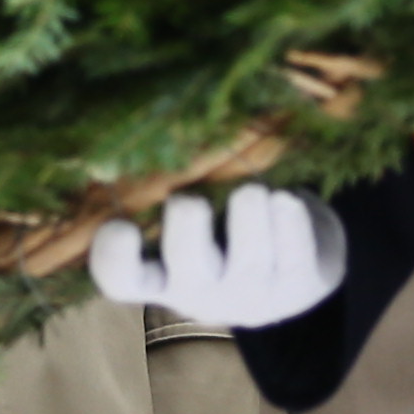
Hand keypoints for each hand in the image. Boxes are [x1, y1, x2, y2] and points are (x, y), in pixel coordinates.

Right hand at [88, 186, 346, 326]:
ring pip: (248, 260)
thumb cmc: (223, 228)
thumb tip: (158, 119)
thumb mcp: (188, 216)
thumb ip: (165, 183)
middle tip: (192, 201)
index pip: (121, 278)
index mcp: (160, 273)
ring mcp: (250, 294)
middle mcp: (200, 291)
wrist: (294, 266)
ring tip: (253, 192)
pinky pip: (293, 253)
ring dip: (249, 217)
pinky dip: (289, 221)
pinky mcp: (298, 286)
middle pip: (185, 268)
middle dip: (188, 229)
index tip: (120, 224)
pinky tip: (287, 199)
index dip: (115, 257)